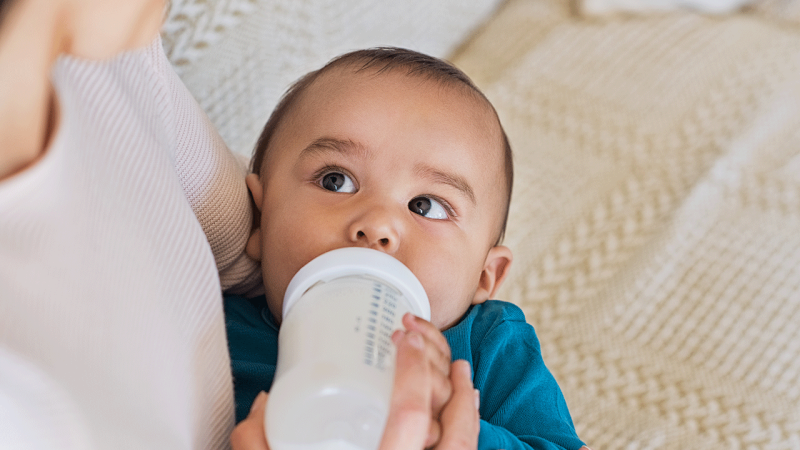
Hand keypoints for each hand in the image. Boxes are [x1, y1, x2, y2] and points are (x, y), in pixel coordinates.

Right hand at [230, 329, 478, 449]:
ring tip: (461, 369)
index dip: (411, 369)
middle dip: (443, 374)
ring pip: (466, 443)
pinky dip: (468, 431)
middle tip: (423, 340)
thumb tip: (262, 406)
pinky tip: (464, 412)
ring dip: (467, 402)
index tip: (400, 336)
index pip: (409, 414)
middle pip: (451, 424)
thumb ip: (259, 449)